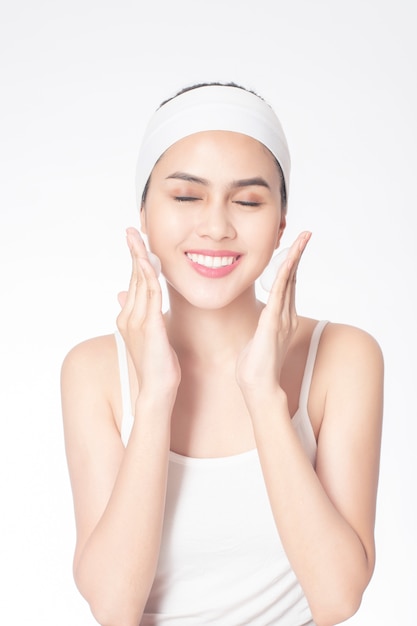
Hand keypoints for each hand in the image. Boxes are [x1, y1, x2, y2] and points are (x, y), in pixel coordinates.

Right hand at [117, 227, 180, 398]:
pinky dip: (151, 275)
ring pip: (140, 282)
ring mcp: (136, 321)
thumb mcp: (150, 337)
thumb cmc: (157, 367)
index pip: (133, 282)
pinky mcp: (149, 326)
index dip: (135, 261)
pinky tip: (152, 261)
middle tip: (132, 230)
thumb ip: (142, 316)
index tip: (136, 242)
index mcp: (129, 318)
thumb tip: (129, 299)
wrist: (156, 390)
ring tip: (138, 238)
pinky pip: (150, 294)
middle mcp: (129, 316)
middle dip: (133, 252)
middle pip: (134, 277)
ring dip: (139, 258)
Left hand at [236, 231, 310, 399]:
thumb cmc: (254, 368)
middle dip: (298, 254)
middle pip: (293, 278)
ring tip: (302, 238)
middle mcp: (286, 315)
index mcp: (281, 318)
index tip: (293, 247)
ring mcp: (281, 318)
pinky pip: (280, 294)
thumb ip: (260, 330)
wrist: (257, 387)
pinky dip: (285, 275)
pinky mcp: (273, 323)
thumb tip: (258, 326)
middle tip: (305, 234)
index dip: (291, 264)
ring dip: (295, 258)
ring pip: (290, 281)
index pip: (288, 285)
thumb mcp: (256, 341)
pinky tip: (288, 260)